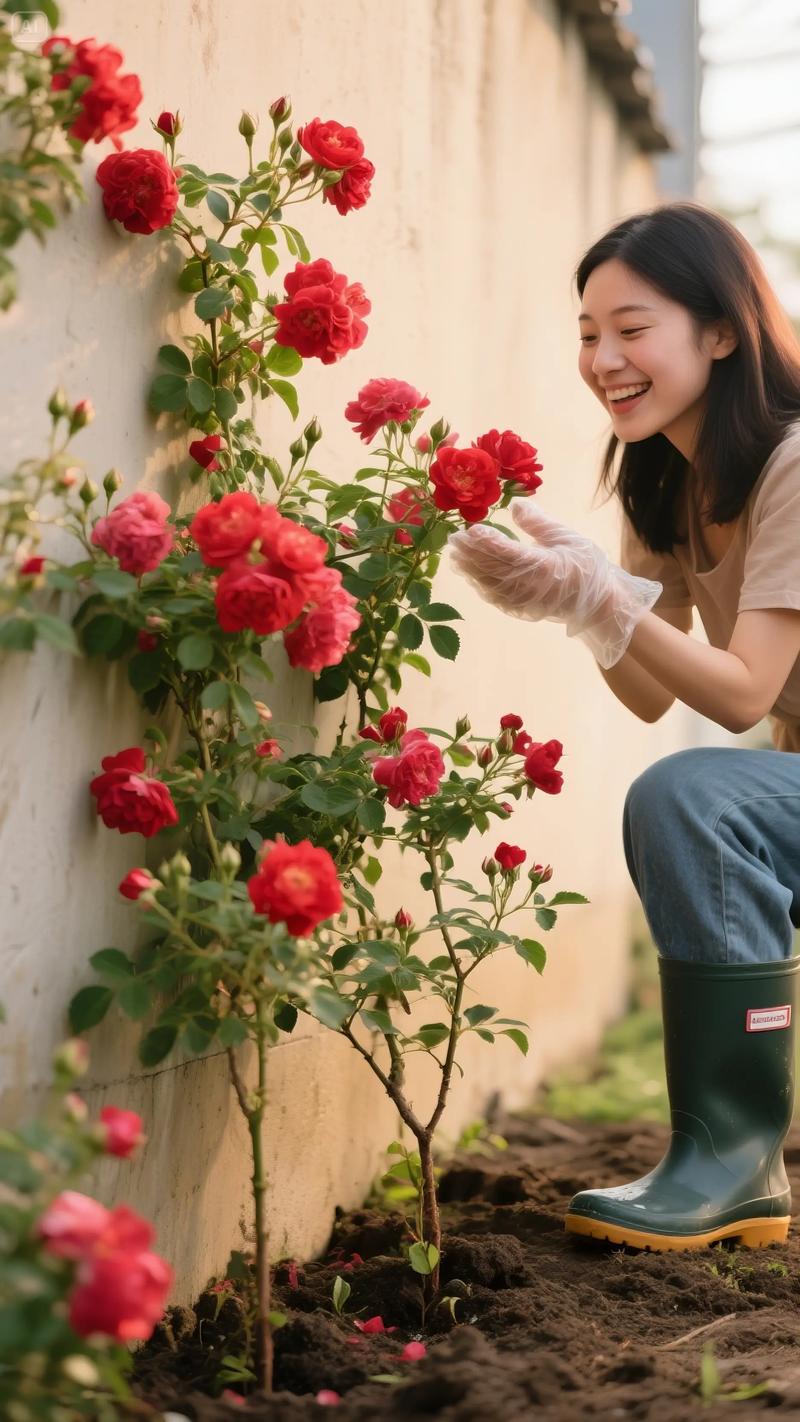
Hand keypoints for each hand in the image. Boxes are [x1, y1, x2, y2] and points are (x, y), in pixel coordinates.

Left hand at [447, 498, 662, 668]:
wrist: (599, 605)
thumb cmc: (587, 568)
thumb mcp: (568, 538)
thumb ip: (539, 523)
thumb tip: (516, 505)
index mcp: (544, 566)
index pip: (507, 552)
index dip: (487, 541)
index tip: (470, 530)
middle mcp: (529, 586)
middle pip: (492, 568)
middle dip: (471, 554)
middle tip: (453, 539)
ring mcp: (523, 600)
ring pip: (489, 584)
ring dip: (470, 569)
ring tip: (455, 555)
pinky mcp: (521, 609)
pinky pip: (494, 597)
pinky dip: (480, 584)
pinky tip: (470, 574)